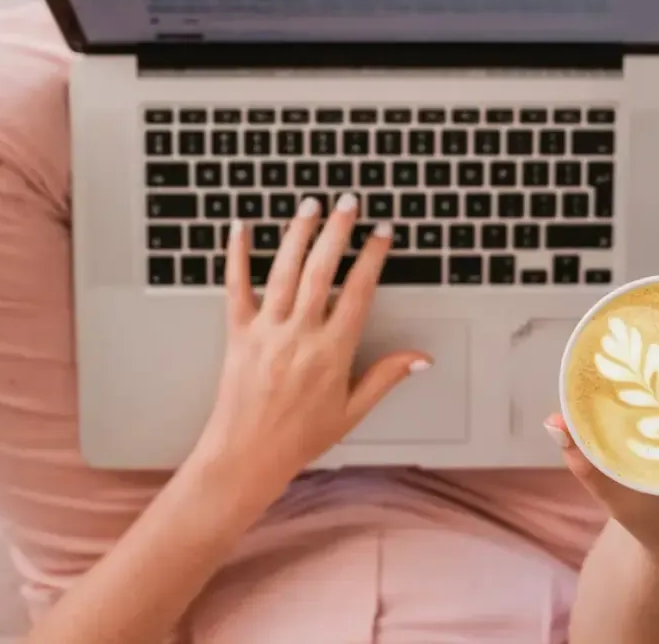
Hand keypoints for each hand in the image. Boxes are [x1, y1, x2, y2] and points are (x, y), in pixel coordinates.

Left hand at [192, 194, 429, 505]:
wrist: (247, 455)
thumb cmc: (300, 437)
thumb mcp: (353, 411)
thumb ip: (386, 377)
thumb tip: (422, 358)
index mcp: (332, 352)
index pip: (358, 292)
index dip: (372, 257)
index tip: (382, 233)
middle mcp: (300, 335)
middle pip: (321, 270)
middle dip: (337, 231)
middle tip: (349, 202)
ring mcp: (267, 331)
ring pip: (284, 271)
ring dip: (298, 233)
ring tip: (310, 205)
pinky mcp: (238, 333)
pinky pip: (236, 287)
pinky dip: (237, 255)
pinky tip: (241, 227)